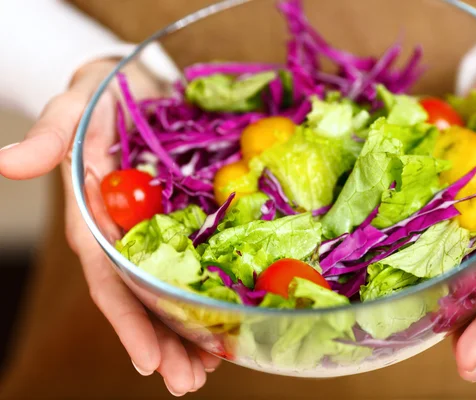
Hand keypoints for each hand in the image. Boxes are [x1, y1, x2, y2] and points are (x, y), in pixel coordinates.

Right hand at [0, 59, 219, 395]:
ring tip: (206, 370)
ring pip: (164, 291)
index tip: (146, 361)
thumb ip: (50, 137)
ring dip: (183, 333)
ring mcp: (150, 230)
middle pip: (139, 298)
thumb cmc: (99, 95)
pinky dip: (203, 297)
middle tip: (188, 382)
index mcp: (93, 217)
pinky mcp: (178, 219)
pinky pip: (190, 265)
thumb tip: (8, 162)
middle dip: (161, 342)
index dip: (126, 321)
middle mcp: (120, 234)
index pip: (107, 278)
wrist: (132, 83)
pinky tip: (219, 325)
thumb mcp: (73, 107)